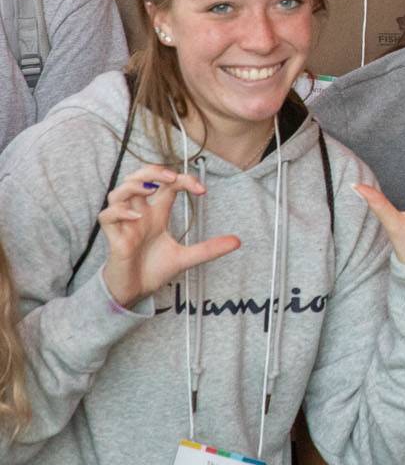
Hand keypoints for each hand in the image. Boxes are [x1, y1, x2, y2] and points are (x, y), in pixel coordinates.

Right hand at [99, 165, 240, 307]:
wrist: (133, 293)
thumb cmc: (153, 270)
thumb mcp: (185, 258)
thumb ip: (209, 249)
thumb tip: (237, 241)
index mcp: (156, 214)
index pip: (167, 185)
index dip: (184, 179)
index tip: (202, 190)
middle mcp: (140, 214)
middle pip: (138, 178)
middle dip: (153, 171)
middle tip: (171, 177)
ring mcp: (125, 225)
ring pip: (118, 192)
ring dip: (133, 185)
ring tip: (151, 189)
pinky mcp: (114, 239)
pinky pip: (106, 217)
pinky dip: (120, 212)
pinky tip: (136, 217)